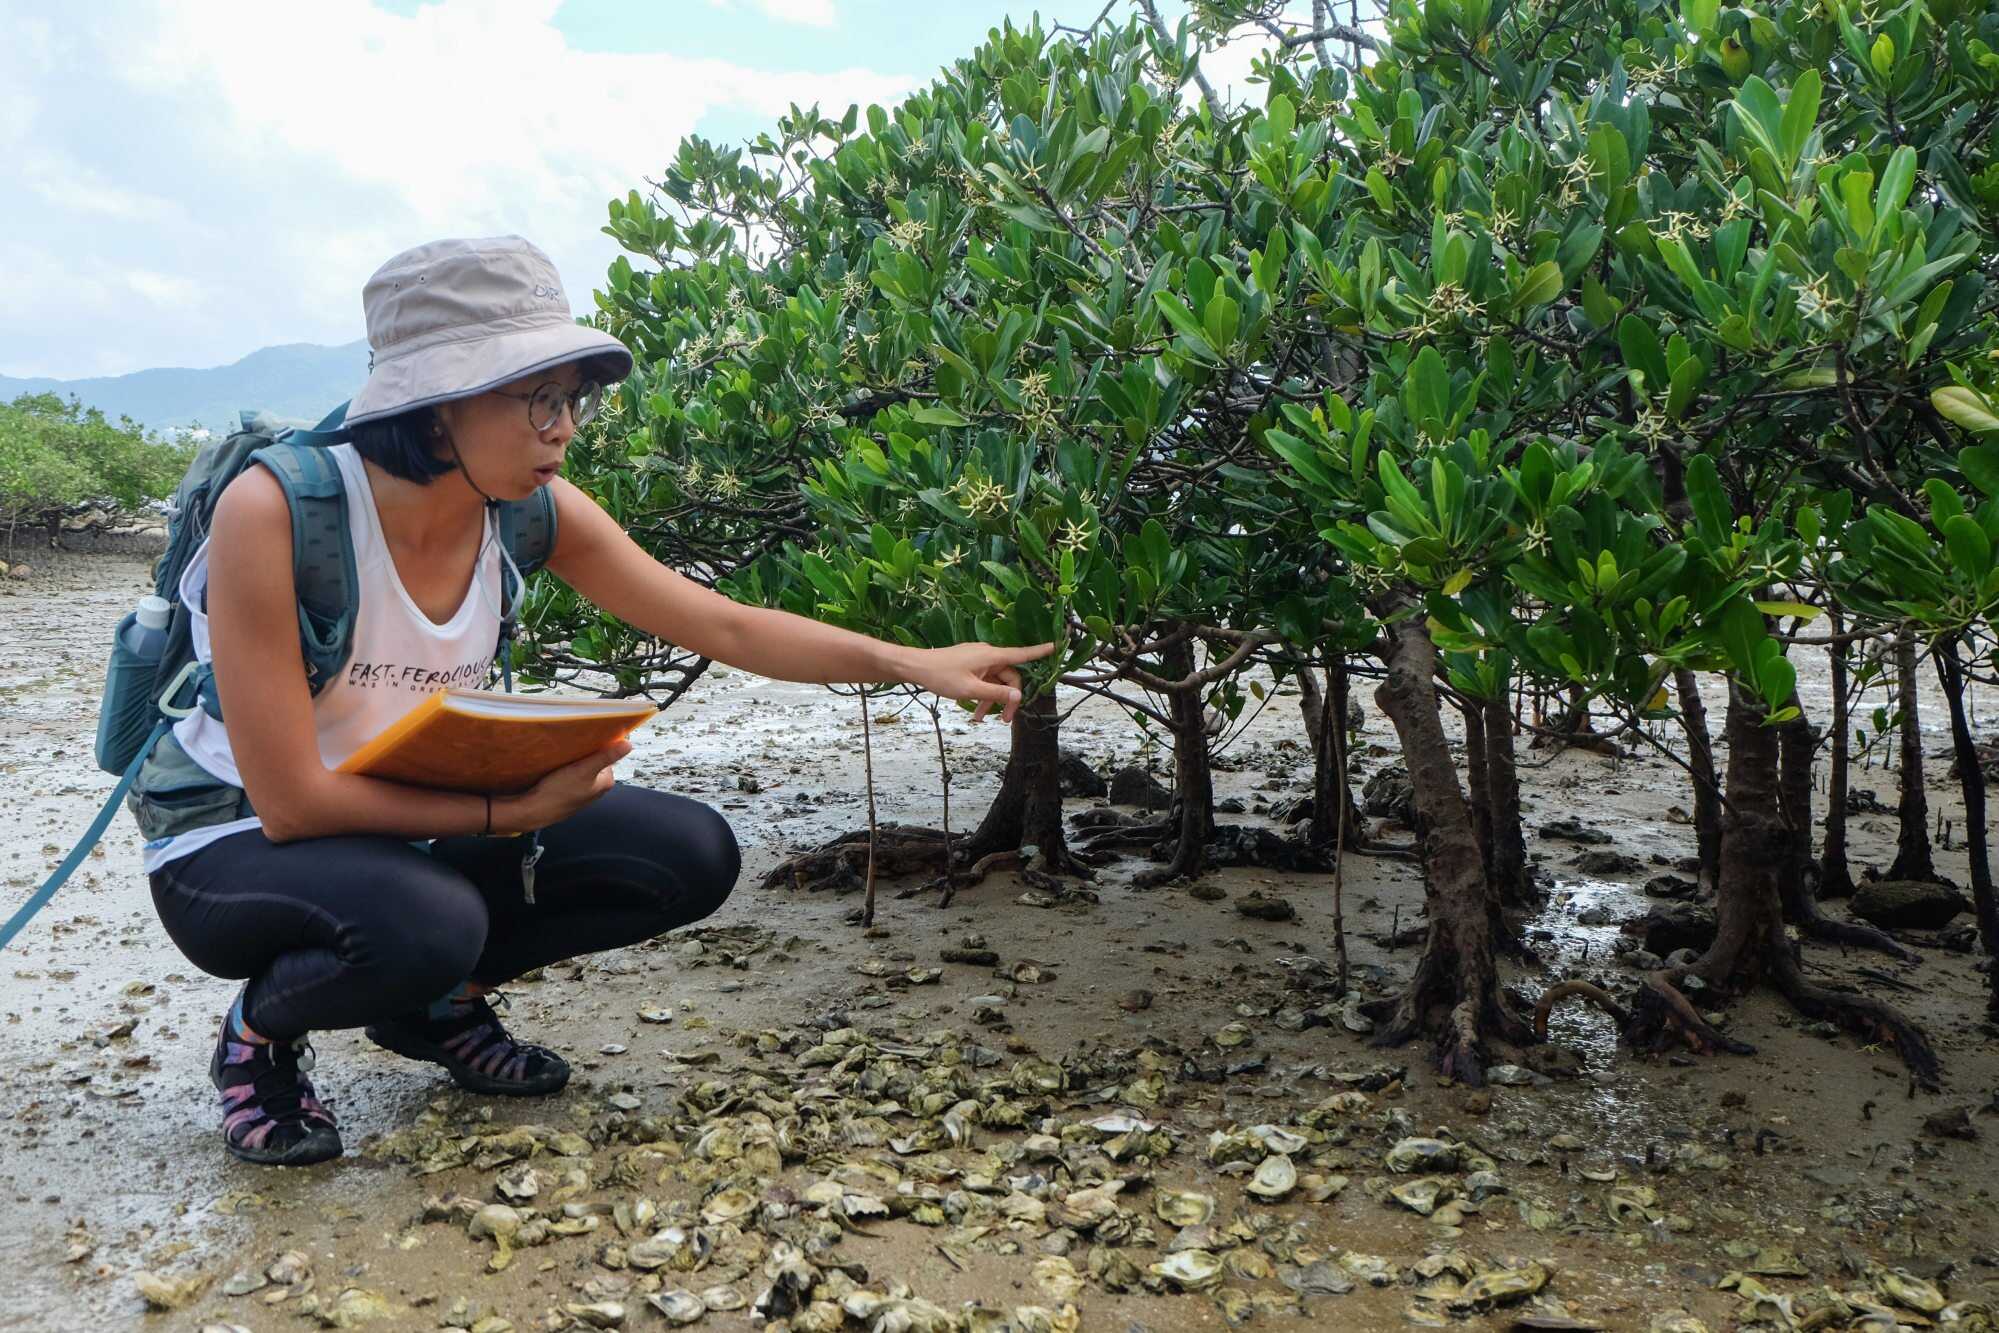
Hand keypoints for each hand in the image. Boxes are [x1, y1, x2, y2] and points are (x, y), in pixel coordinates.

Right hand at [499, 738, 630, 830]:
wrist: (534, 810)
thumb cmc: (559, 793)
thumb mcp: (584, 770)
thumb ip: (606, 757)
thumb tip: (628, 745)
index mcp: (606, 781)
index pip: (608, 754)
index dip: (599, 742)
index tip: (589, 734)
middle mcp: (597, 786)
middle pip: (595, 759)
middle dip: (586, 750)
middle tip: (575, 743)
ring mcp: (583, 788)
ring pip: (582, 765)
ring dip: (575, 757)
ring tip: (565, 753)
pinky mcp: (569, 789)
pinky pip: (571, 772)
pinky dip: (566, 765)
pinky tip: (558, 764)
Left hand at [910, 640, 1056, 723]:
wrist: (916, 667)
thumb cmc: (941, 675)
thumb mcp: (970, 689)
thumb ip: (996, 693)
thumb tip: (1018, 694)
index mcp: (991, 656)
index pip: (1021, 654)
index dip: (1039, 652)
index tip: (1056, 647)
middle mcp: (988, 655)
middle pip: (1009, 677)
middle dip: (1008, 698)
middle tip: (1004, 720)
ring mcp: (978, 660)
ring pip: (994, 681)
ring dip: (991, 700)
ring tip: (980, 719)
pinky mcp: (970, 665)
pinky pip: (983, 680)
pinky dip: (981, 694)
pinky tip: (972, 710)